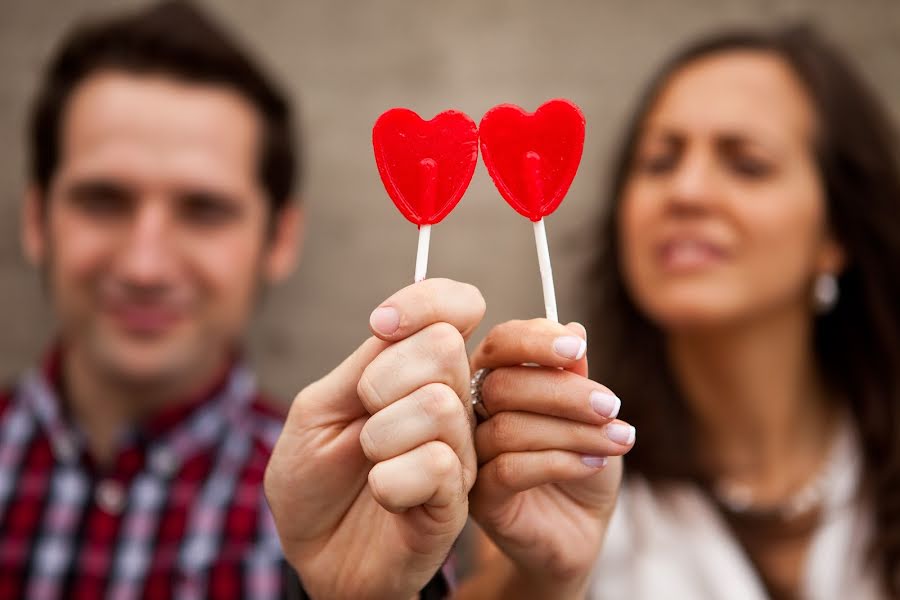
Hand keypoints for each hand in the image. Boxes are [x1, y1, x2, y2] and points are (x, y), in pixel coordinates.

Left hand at [264, 279, 484, 599]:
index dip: (426, 300)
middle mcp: (450, 402)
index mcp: (420, 370)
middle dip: (382, 378)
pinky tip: (383, 494)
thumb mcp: (320, 407)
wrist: (313, 555)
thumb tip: (396, 322)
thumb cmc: (314, 480)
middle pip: (444, 346)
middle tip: (363, 414)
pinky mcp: (456, 500)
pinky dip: (390, 479)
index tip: (380, 326)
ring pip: (438, 405)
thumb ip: (364, 362)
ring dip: (381, 434)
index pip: (457, 305)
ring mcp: (459, 451)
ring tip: (369, 460)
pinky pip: (437, 465)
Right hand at [464, 319, 634, 598]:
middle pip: (502, 385)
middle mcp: (472, 414)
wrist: (581, 529)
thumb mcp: (588, 413)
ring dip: (573, 431)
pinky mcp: (479, 499)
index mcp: (495, 379)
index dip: (536, 341)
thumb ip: (574, 375)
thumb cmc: (581, 462)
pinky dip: (560, 461)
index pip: (500, 344)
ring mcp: (470, 457)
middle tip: (611, 405)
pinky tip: (594, 464)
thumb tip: (573, 330)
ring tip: (618, 440)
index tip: (579, 349)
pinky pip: (510, 469)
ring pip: (509, 428)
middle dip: (564, 392)